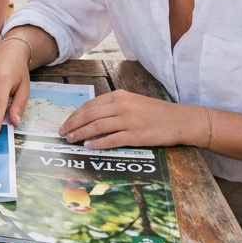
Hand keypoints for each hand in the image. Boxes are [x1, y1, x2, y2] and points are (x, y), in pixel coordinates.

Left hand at [58, 90, 207, 150]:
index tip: (66, 122)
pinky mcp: (135, 135)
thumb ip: (113, 107)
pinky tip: (89, 146)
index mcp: (119, 96)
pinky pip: (112, 139)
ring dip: (80, 134)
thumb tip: (91, 117)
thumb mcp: (132, 102)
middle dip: (72, 124)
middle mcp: (121, 106)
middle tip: (62, 132)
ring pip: (97, 127)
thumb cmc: (155, 112)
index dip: (75, 115)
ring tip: (70, 139)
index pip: (90, 105)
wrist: (179, 120)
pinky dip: (98, 143)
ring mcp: (128, 120)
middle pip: (89, 115)